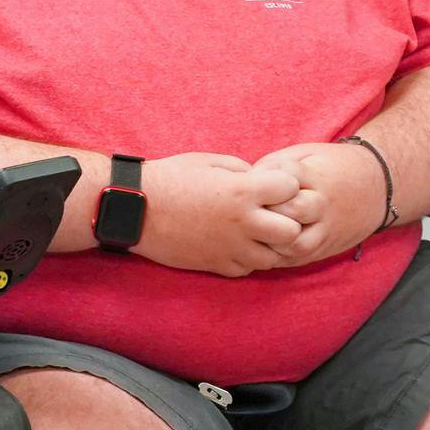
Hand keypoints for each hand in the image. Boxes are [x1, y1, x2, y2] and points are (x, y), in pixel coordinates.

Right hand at [134, 153, 304, 278]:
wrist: (136, 207)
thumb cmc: (172, 177)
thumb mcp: (211, 161)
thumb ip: (244, 170)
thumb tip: (263, 181)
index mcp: (243, 190)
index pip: (292, 188)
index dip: (286, 184)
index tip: (272, 184)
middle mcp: (242, 222)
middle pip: (293, 231)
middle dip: (288, 220)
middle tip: (272, 213)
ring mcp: (230, 247)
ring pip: (273, 257)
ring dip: (269, 244)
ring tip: (254, 231)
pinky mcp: (216, 265)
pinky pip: (247, 269)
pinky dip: (247, 259)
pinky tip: (235, 244)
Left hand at [250, 142, 387, 269]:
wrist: (377, 186)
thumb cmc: (332, 166)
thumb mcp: (307, 153)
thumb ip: (276, 164)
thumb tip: (246, 180)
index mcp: (317, 175)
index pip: (283, 177)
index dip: (261, 180)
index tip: (249, 182)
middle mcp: (323, 203)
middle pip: (291, 211)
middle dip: (266, 211)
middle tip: (249, 211)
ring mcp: (327, 228)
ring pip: (296, 243)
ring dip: (272, 241)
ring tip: (256, 233)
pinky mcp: (328, 246)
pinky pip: (300, 259)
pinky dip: (279, 257)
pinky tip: (264, 248)